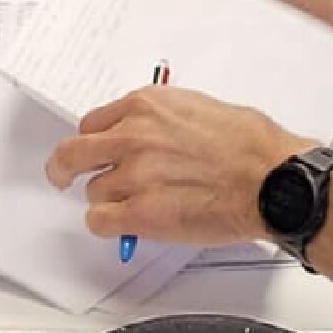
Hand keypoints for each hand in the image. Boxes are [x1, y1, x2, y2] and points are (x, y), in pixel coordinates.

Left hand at [43, 87, 308, 249]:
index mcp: (146, 106)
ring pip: (92, 192)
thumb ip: (164, 121)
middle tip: (60, 176)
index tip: (93, 149)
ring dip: (107, 201)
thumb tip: (154, 134)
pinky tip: (121, 226)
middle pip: (72, 153)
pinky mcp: (140, 212)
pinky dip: (107, 226)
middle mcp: (132, 136)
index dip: (94, 140)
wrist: (272, 179)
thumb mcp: (200, 109)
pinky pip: (99, 221)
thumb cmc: (252, 145)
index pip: (93, 122)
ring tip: (133, 206)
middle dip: (64, 167)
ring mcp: (133, 175)